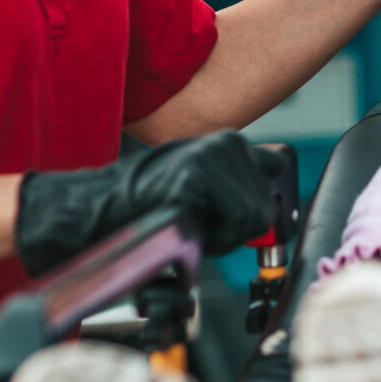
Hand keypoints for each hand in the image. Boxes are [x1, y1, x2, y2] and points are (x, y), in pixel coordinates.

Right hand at [15, 131, 285, 275]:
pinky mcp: (198, 175)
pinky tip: (191, 229)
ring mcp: (213, 156)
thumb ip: (235, 185)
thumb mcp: (201, 185)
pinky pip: (238, 221)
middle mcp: (227, 141)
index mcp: (228, 141)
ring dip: (230, 236)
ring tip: (196, 227)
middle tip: (206, 228)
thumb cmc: (152, 204)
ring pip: (257, 214)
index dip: (266, 200)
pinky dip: (219, 239)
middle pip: (268, 201)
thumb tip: (275, 208)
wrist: (104, 208)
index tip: (251, 220)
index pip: (276, 167)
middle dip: (241, 227)